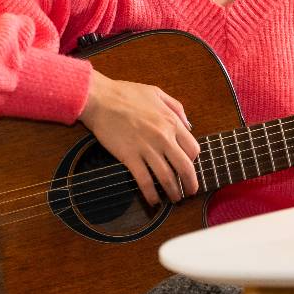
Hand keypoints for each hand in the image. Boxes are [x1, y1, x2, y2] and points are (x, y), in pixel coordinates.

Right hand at [78, 70, 201, 205]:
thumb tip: (189, 125)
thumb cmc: (126, 94)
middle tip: (191, 192)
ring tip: (175, 199)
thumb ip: (177, 108)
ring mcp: (146, 149)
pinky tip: (153, 201)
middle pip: (185, 167)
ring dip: (173, 192)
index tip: (189, 166)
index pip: (193, 149)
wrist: (99, 98)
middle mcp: (163, 138)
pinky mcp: (129, 157)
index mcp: (172, 122)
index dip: (194, 161)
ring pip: (167, 177)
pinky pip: (144, 180)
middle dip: (191, 183)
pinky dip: (151, 194)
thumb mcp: (157, 93)